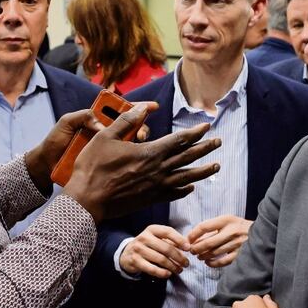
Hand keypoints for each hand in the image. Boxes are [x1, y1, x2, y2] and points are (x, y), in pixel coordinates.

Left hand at [25, 102, 154, 191]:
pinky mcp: (103, 166)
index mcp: (97, 123)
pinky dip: (129, 160)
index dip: (137, 109)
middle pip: (130, 129)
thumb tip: (100, 123)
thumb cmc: (55, 143)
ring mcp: (105, 152)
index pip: (120, 113)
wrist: (45, 167)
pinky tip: (136, 159)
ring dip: (138, 143)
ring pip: (128, 146)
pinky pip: (119, 162)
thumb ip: (82, 116)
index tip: (152, 107)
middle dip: (141, 127)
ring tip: (139, 142)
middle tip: (142, 132)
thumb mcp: (66, 123)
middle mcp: (104, 136)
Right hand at [62, 104, 221, 221]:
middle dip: (205, 148)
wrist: (88, 200)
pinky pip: (173, 193)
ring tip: (216, 166)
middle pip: (188, 157)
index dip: (195, 132)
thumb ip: (127, 121)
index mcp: (150, 153)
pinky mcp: (150, 199)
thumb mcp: (106, 136)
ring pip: (186, 177)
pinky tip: (191, 187)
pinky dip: (184, 189)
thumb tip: (145, 106)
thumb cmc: (93, 167)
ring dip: (203, 171)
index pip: (180, 140)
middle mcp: (158, 170)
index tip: (207, 125)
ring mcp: (156, 186)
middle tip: (219, 142)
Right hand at [120, 225, 189, 278]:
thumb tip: (188, 246)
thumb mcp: (156, 239)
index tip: (188, 248)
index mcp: (152, 229)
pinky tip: (168, 274)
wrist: (127, 253)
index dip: (180, 239)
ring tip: (179, 270)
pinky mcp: (135, 261)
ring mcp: (138, 249)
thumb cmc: (147, 245)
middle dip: (179, 257)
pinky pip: (152, 269)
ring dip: (173, 266)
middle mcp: (144, 238)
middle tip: (186, 263)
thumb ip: (171, 241)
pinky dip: (162, 273)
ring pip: (161, 259)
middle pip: (166, 248)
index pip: (168, 232)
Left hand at [187, 215, 251, 267]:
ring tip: (199, 256)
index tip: (188, 239)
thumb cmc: (239, 227)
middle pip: (208, 242)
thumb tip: (194, 237)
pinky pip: (222, 261)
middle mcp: (231, 231)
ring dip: (203, 256)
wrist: (262, 232)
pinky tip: (208, 262)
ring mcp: (236, 244)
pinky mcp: (240, 254)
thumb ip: (213, 227)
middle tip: (192, 251)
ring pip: (214, 253)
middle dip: (196, 248)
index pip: (205, 226)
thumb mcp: (228, 221)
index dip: (193, 234)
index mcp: (227, 220)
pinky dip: (212, 263)